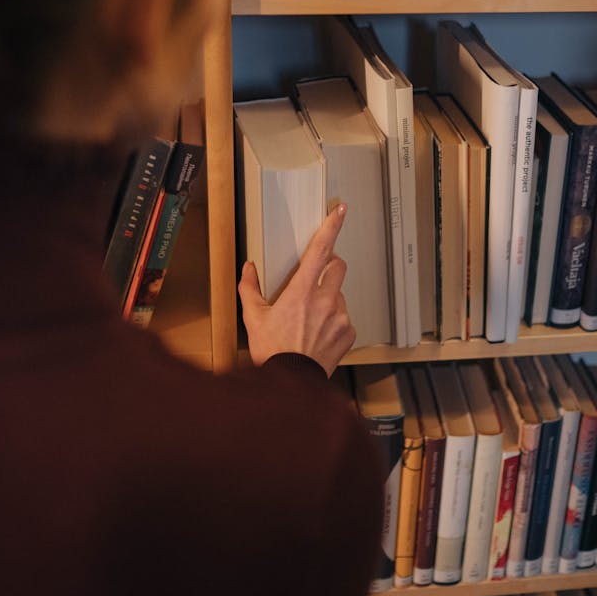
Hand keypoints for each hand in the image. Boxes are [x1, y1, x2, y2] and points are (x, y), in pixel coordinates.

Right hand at [238, 204, 355, 376]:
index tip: (340, 210)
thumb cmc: (271, 351)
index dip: (331, 227)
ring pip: (340, 294)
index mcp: (302, 291)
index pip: (321, 250)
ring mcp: (341, 316)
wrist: (290, 385)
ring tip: (309, 319)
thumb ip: (249, 289)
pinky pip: (344, 317)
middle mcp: (326, 300)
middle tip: (315, 277)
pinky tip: (318, 334)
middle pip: (338, 266)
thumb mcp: (254, 318)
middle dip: (330, 265)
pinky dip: (334, 320)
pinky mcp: (348, 332)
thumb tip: (248, 268)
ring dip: (329, 298)